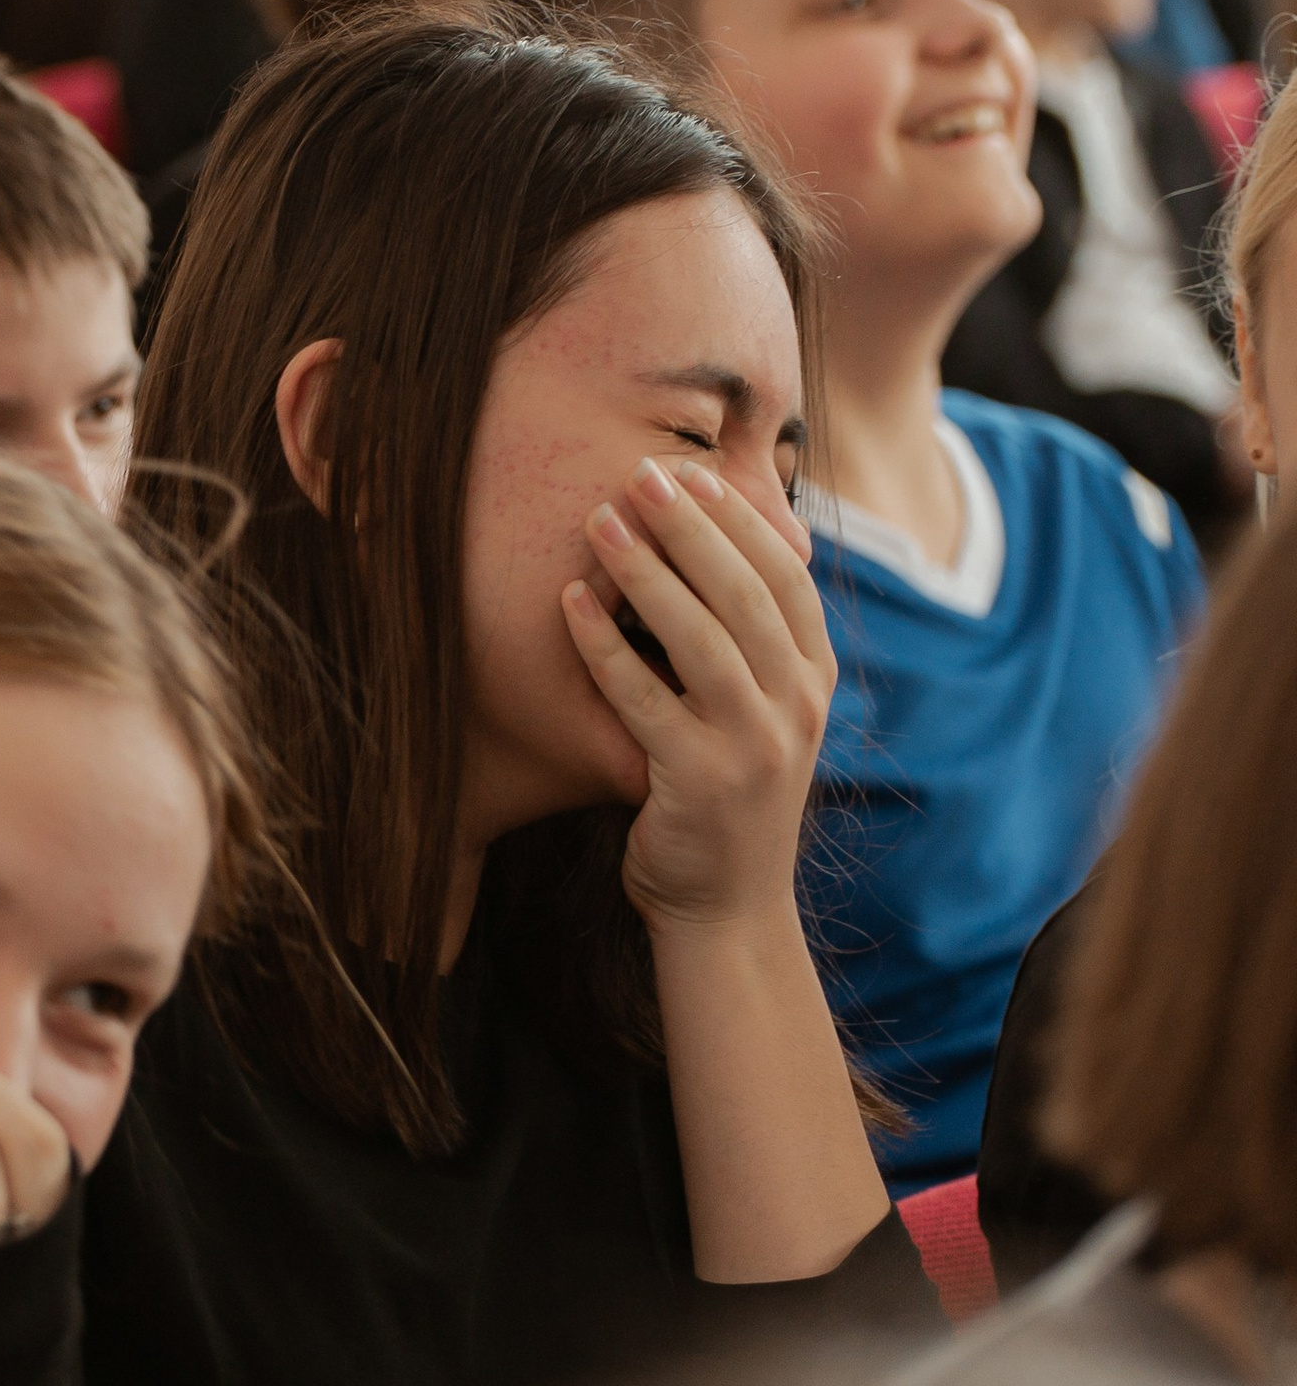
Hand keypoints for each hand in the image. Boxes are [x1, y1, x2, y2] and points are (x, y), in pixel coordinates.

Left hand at [560, 455, 833, 933]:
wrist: (729, 912)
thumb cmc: (729, 797)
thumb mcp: (765, 716)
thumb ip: (756, 646)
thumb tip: (728, 545)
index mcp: (815, 683)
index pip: (787, 581)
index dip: (742, 522)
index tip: (694, 475)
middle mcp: (796, 709)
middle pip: (746, 596)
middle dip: (693, 527)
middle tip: (641, 473)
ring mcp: (753, 747)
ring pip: (702, 638)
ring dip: (649, 571)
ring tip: (599, 520)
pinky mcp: (698, 782)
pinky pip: (642, 697)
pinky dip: (604, 644)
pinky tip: (570, 601)